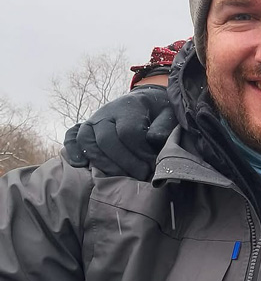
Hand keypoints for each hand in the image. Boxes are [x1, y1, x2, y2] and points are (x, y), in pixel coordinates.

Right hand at [62, 84, 177, 179]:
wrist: (145, 102)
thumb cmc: (158, 113)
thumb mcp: (168, 115)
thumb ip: (163, 127)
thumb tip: (153, 140)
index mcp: (128, 107)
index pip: (128, 131)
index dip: (140, 151)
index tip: (153, 164)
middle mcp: (106, 113)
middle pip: (106, 139)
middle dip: (124, 162)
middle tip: (141, 176)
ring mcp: (93, 120)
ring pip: (88, 142)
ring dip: (103, 163)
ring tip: (119, 179)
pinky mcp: (85, 128)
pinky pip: (72, 137)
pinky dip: (72, 149)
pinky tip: (80, 165)